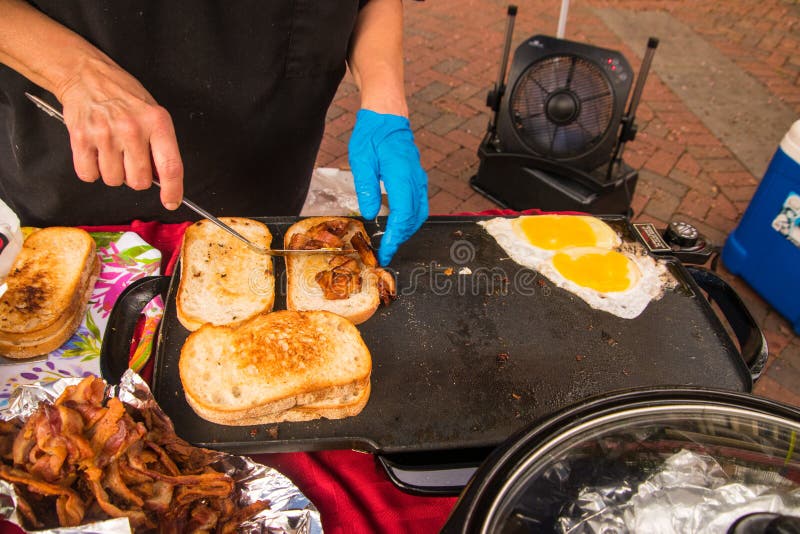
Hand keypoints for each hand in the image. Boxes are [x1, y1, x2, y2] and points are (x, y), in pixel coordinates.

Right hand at [58, 59, 182, 208]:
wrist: (87, 75)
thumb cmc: (124, 96)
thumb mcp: (153, 114)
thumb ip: (160, 146)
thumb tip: (164, 180)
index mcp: (157, 122)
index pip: (170, 167)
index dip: (173, 190)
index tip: (171, 202)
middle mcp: (132, 129)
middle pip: (139, 181)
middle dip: (136, 177)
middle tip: (131, 159)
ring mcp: (105, 134)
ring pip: (114, 180)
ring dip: (113, 173)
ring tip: (112, 151)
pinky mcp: (81, 138)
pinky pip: (89, 175)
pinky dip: (92, 170)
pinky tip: (96, 152)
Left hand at [349, 109, 427, 265]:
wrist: (387, 116)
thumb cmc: (372, 135)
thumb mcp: (361, 161)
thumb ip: (367, 188)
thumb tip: (371, 214)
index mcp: (401, 175)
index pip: (402, 215)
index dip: (395, 236)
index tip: (386, 251)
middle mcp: (415, 179)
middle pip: (414, 218)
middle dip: (402, 238)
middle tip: (387, 251)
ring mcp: (419, 178)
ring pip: (420, 213)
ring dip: (408, 230)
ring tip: (392, 241)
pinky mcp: (418, 178)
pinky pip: (420, 204)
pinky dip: (411, 219)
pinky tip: (399, 224)